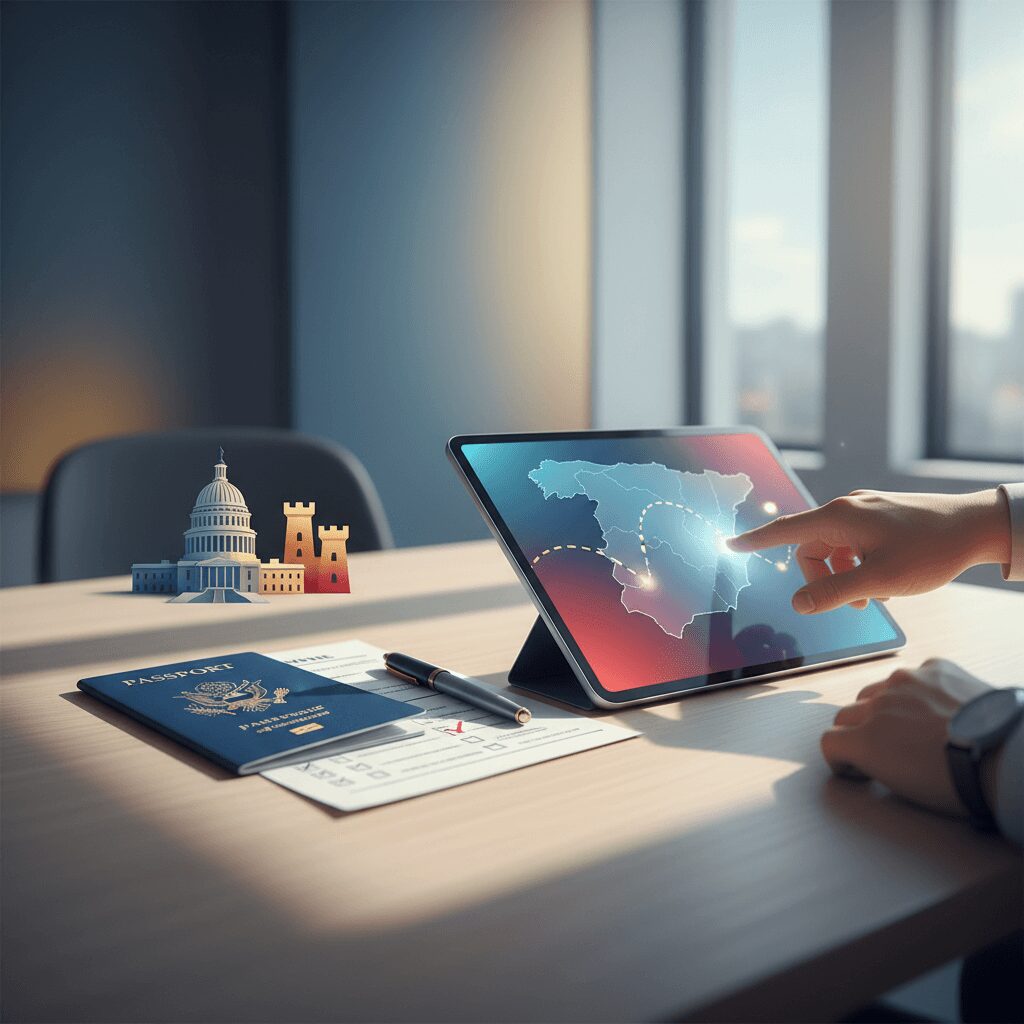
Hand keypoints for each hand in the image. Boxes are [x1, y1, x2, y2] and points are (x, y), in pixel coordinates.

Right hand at [727, 488, 1010, 613]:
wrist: (977, 526)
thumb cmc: (929, 551)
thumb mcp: (878, 580)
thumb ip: (834, 593)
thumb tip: (799, 603)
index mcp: (840, 517)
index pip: (785, 530)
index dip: (755, 541)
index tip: (729, 545)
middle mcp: (848, 508)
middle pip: (811, 547)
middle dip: (823, 578)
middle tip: (856, 603)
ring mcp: (866, 509)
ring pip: (834, 548)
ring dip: (845, 575)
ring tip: (877, 593)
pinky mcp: (881, 515)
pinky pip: (854, 543)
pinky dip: (860, 564)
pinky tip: (888, 578)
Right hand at [821, 659, 993, 815]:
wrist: (1007, 758)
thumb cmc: (963, 781)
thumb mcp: (904, 788)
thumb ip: (873, 762)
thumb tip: (869, 756)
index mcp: (865, 739)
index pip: (829, 741)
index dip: (840, 758)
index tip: (852, 764)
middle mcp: (878, 704)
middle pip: (846, 713)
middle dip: (858, 731)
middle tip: (882, 748)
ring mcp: (905, 680)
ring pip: (876, 690)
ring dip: (885, 707)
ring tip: (913, 726)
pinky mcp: (934, 667)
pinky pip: (914, 675)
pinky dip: (920, 690)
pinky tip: (939, 708)